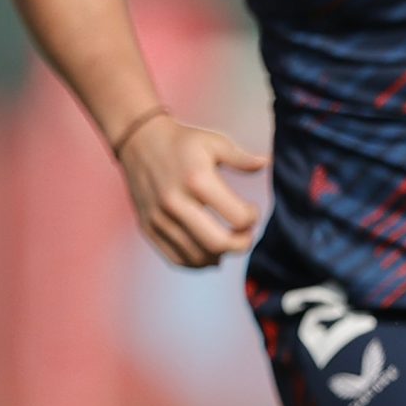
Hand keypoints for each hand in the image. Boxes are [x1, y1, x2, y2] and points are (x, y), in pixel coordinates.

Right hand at [116, 115, 266, 268]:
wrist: (138, 143)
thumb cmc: (182, 142)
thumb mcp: (214, 142)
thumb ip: (242, 158)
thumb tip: (267, 163)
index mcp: (197, 180)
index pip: (237, 216)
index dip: (252, 219)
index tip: (252, 212)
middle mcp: (176, 203)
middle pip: (217, 243)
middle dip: (240, 245)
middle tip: (246, 237)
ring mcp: (160, 219)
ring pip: (197, 257)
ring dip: (219, 256)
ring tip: (228, 244)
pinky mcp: (149, 228)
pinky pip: (175, 258)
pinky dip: (197, 263)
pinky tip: (209, 254)